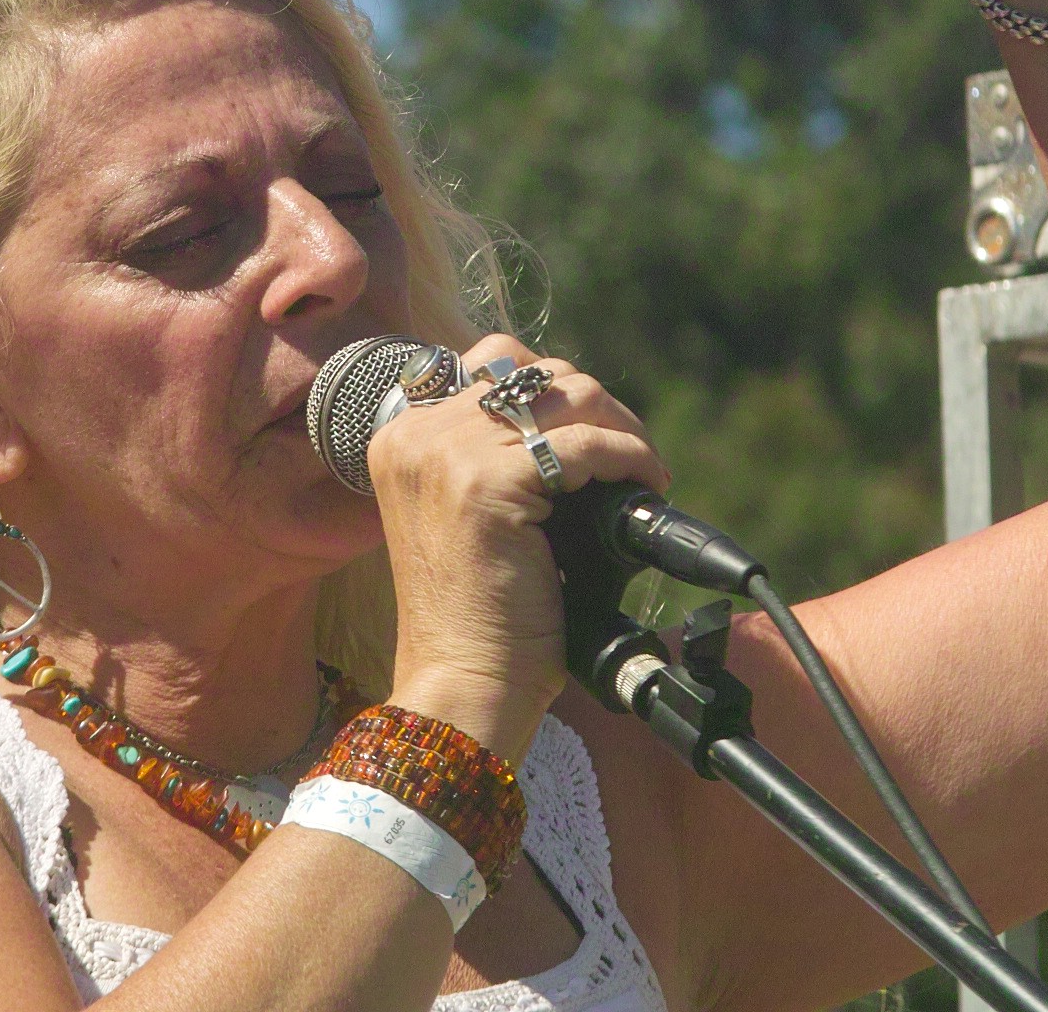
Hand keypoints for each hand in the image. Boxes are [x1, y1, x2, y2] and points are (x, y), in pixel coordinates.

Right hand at [367, 335, 666, 761]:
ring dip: (619, 427)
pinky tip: (645, 484)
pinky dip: (629, 457)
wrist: (463, 685)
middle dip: (594, 406)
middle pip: (533, 370)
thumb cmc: (481, 616)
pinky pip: (586, 445)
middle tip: (629, 456)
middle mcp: (414, 433)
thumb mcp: (474, 513)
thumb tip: (580, 411)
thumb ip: (500, 455)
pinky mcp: (487, 484)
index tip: (593, 434)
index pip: (494, 361)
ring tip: (641, 470)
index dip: (556, 392)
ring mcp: (446, 454)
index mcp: (402, 436)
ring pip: (566, 396)